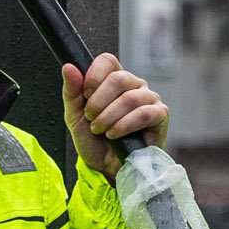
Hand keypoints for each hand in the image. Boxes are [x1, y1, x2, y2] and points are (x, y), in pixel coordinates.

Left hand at [61, 52, 168, 178]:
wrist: (106, 168)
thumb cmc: (94, 141)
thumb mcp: (75, 117)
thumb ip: (72, 92)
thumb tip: (69, 67)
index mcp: (114, 79)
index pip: (107, 60)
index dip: (94, 76)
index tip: (85, 95)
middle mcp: (134, 84)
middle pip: (118, 78)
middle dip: (99, 102)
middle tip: (92, 119)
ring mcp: (149, 98)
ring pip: (129, 98)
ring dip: (109, 117)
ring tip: (101, 130)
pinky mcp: (160, 115)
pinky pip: (144, 113)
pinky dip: (124, 125)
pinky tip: (114, 134)